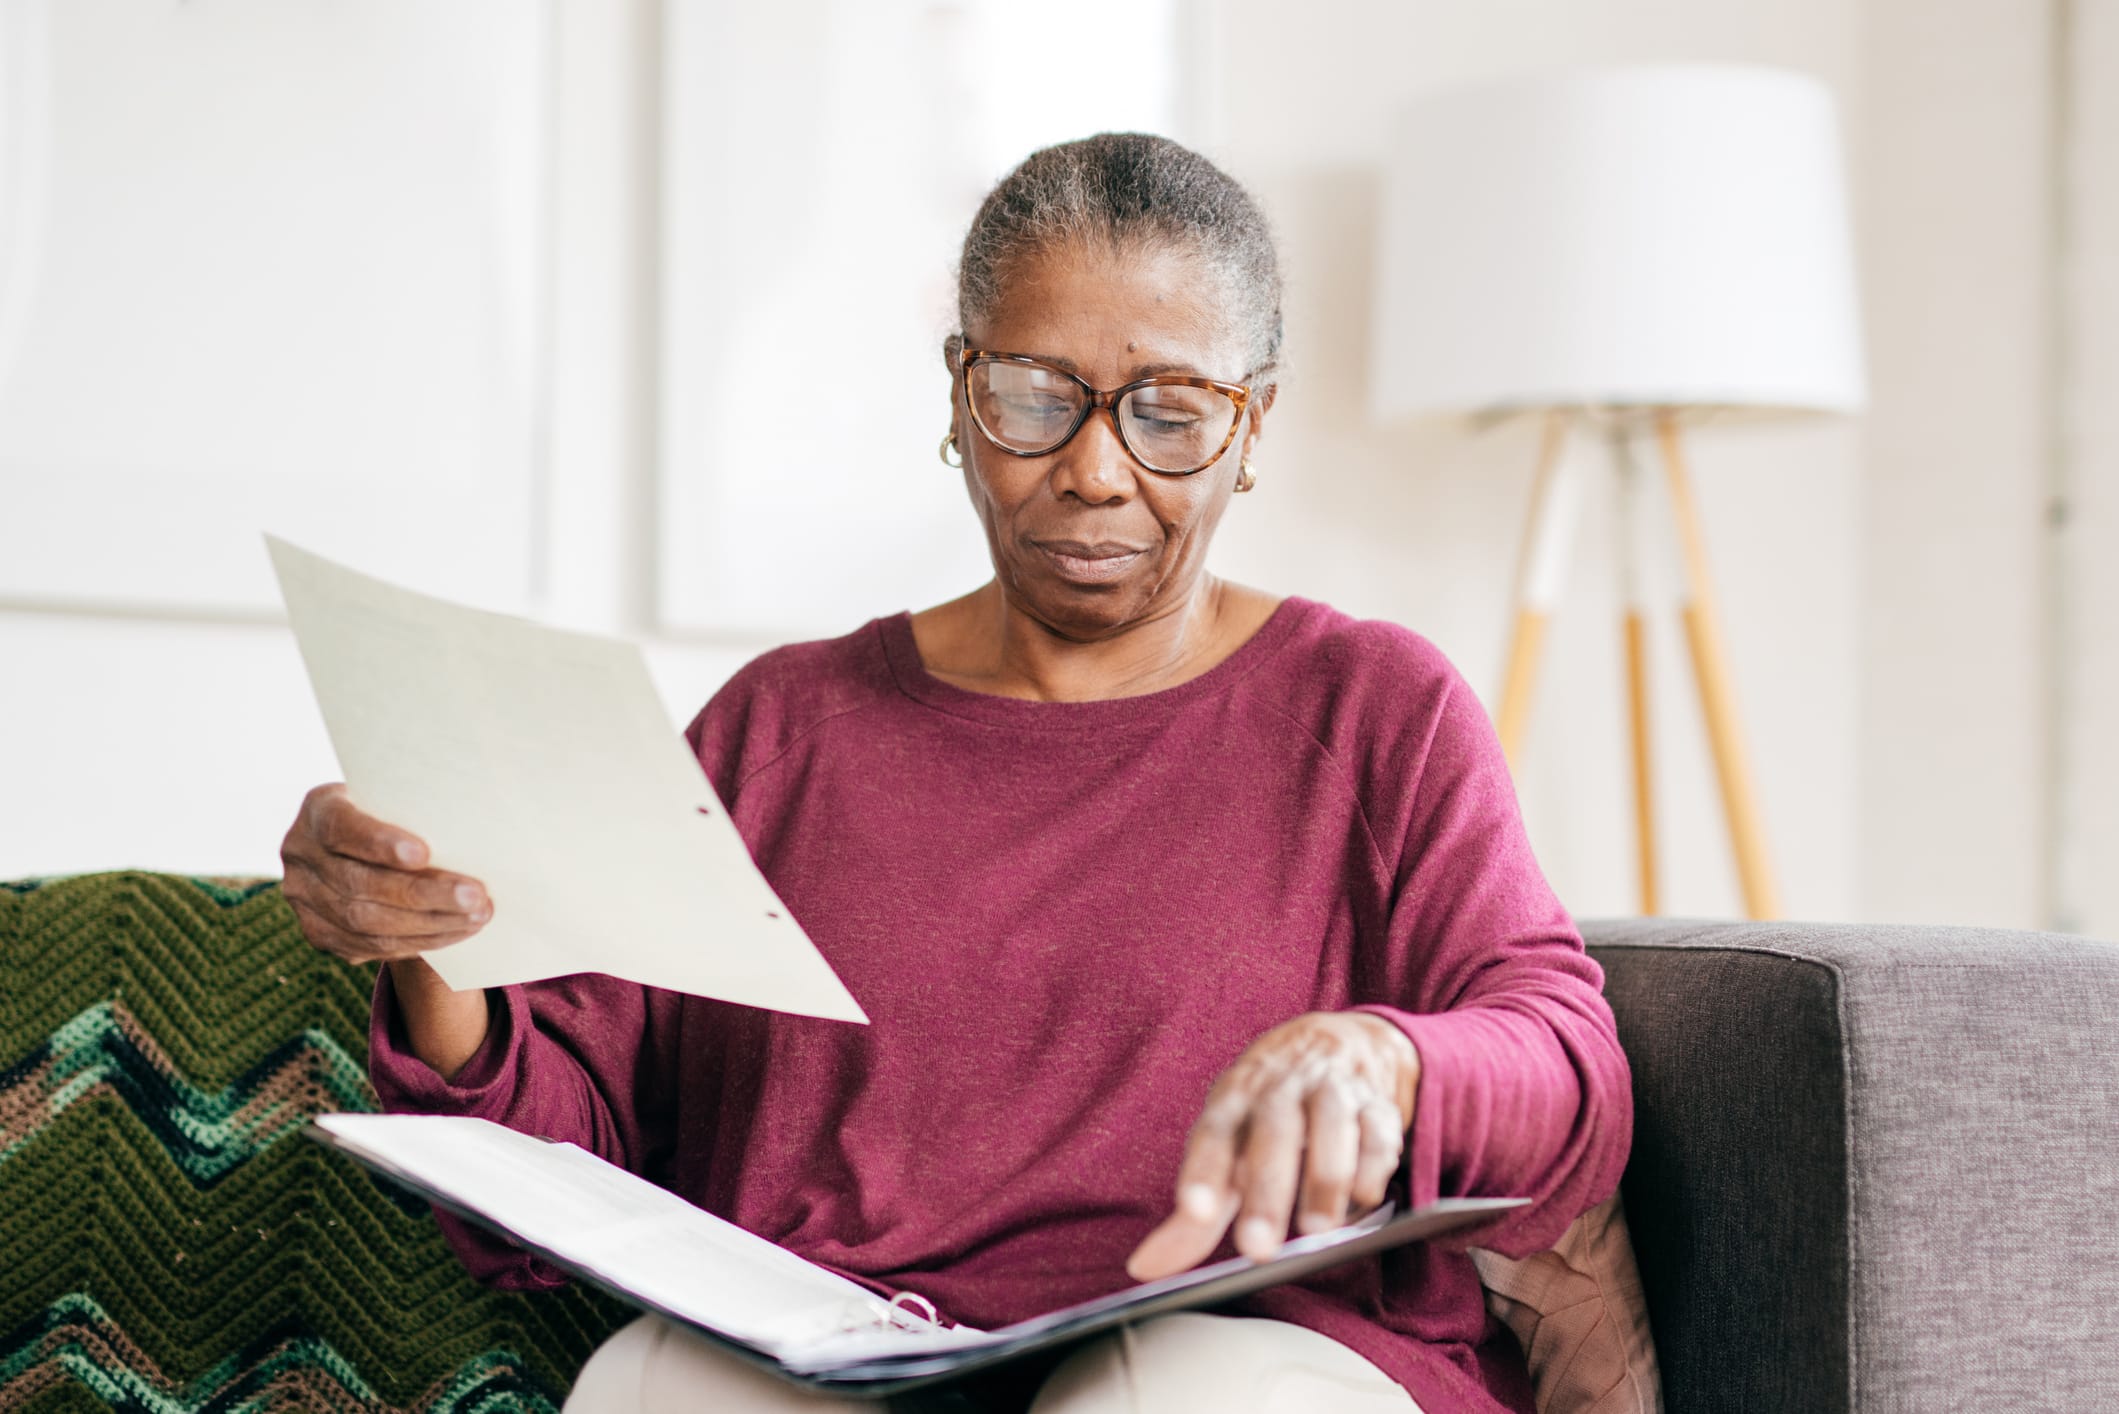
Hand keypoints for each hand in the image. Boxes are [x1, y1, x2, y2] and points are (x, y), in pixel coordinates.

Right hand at [280, 783, 490, 965]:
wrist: (362, 846)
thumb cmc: (395, 812)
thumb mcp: (397, 797)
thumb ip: (418, 809)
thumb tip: (473, 827)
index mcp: (318, 810)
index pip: (342, 828)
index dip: (379, 843)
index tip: (423, 853)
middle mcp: (300, 854)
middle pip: (360, 884)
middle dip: (423, 894)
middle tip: (476, 896)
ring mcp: (303, 899)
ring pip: (366, 923)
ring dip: (430, 924)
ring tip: (478, 916)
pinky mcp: (319, 933)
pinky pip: (369, 946)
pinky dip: (419, 941)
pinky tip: (456, 932)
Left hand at [1125, 1011, 1419, 1280]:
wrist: (1335, 1045)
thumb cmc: (1267, 1113)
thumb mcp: (1227, 1149)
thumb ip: (1196, 1214)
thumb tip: (1146, 1267)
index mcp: (1234, 1099)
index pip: (1213, 1133)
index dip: (1204, 1171)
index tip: (1195, 1211)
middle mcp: (1281, 1089)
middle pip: (1273, 1133)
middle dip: (1267, 1191)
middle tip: (1259, 1249)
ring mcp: (1331, 1091)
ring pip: (1331, 1126)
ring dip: (1325, 1179)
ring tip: (1318, 1230)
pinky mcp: (1376, 1105)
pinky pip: (1378, 1133)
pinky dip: (1373, 1167)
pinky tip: (1363, 1197)